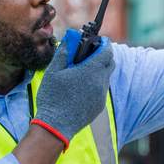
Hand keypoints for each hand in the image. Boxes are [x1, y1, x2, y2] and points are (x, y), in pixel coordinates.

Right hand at [31, 31, 114, 147]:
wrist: (55, 126)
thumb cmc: (52, 97)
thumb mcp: (53, 71)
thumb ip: (65, 51)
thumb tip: (70, 37)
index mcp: (91, 71)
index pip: (107, 51)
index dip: (104, 43)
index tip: (98, 40)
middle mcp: (100, 83)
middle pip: (110, 63)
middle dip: (103, 55)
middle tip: (89, 55)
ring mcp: (101, 96)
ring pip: (106, 77)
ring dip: (98, 71)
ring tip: (81, 72)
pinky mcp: (99, 106)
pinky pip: (101, 90)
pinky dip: (95, 84)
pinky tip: (80, 88)